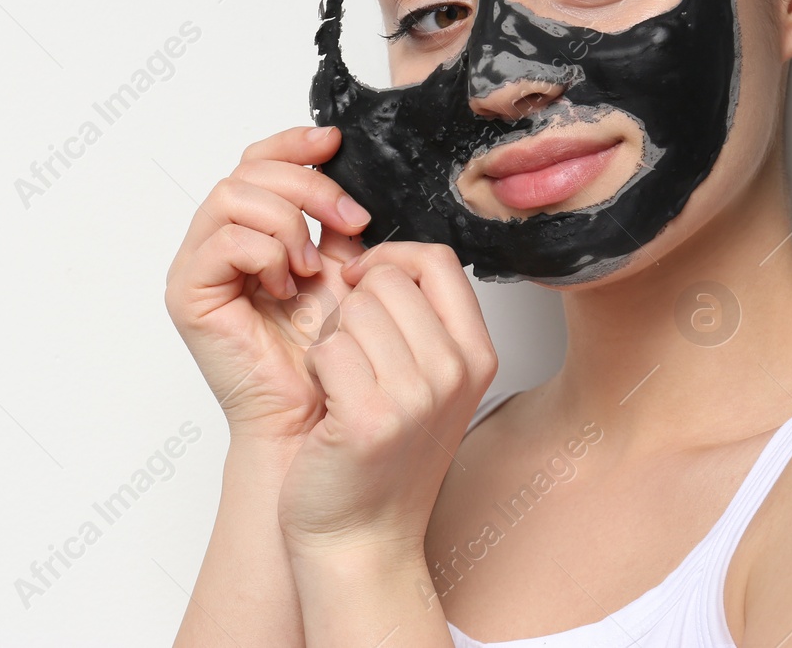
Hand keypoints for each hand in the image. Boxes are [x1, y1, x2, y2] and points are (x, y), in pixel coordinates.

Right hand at [165, 125, 375, 445]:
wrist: (313, 417)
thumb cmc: (326, 355)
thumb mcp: (341, 270)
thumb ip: (334, 222)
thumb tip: (342, 168)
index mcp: (249, 230)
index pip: (257, 162)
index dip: (292, 143)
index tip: (334, 142)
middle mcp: (214, 242)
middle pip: (247, 170)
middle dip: (307, 186)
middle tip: (349, 222)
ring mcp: (196, 266)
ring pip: (233, 196)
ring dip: (287, 223)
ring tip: (313, 268)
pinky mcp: (189, 294)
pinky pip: (225, 241)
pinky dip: (266, 255)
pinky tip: (287, 288)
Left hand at [276, 241, 496, 557]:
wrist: (360, 539)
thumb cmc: (379, 457)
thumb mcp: (421, 379)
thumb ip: (415, 317)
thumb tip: (377, 252)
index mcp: (476, 354)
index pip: (436, 259)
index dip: (388, 257)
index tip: (361, 282)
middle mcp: (454, 372)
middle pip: (386, 278)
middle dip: (351, 304)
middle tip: (350, 356)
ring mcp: (417, 397)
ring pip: (353, 309)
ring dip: (330, 337)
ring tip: (341, 383)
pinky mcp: (370, 419)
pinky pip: (327, 348)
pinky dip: (315, 368)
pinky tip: (327, 404)